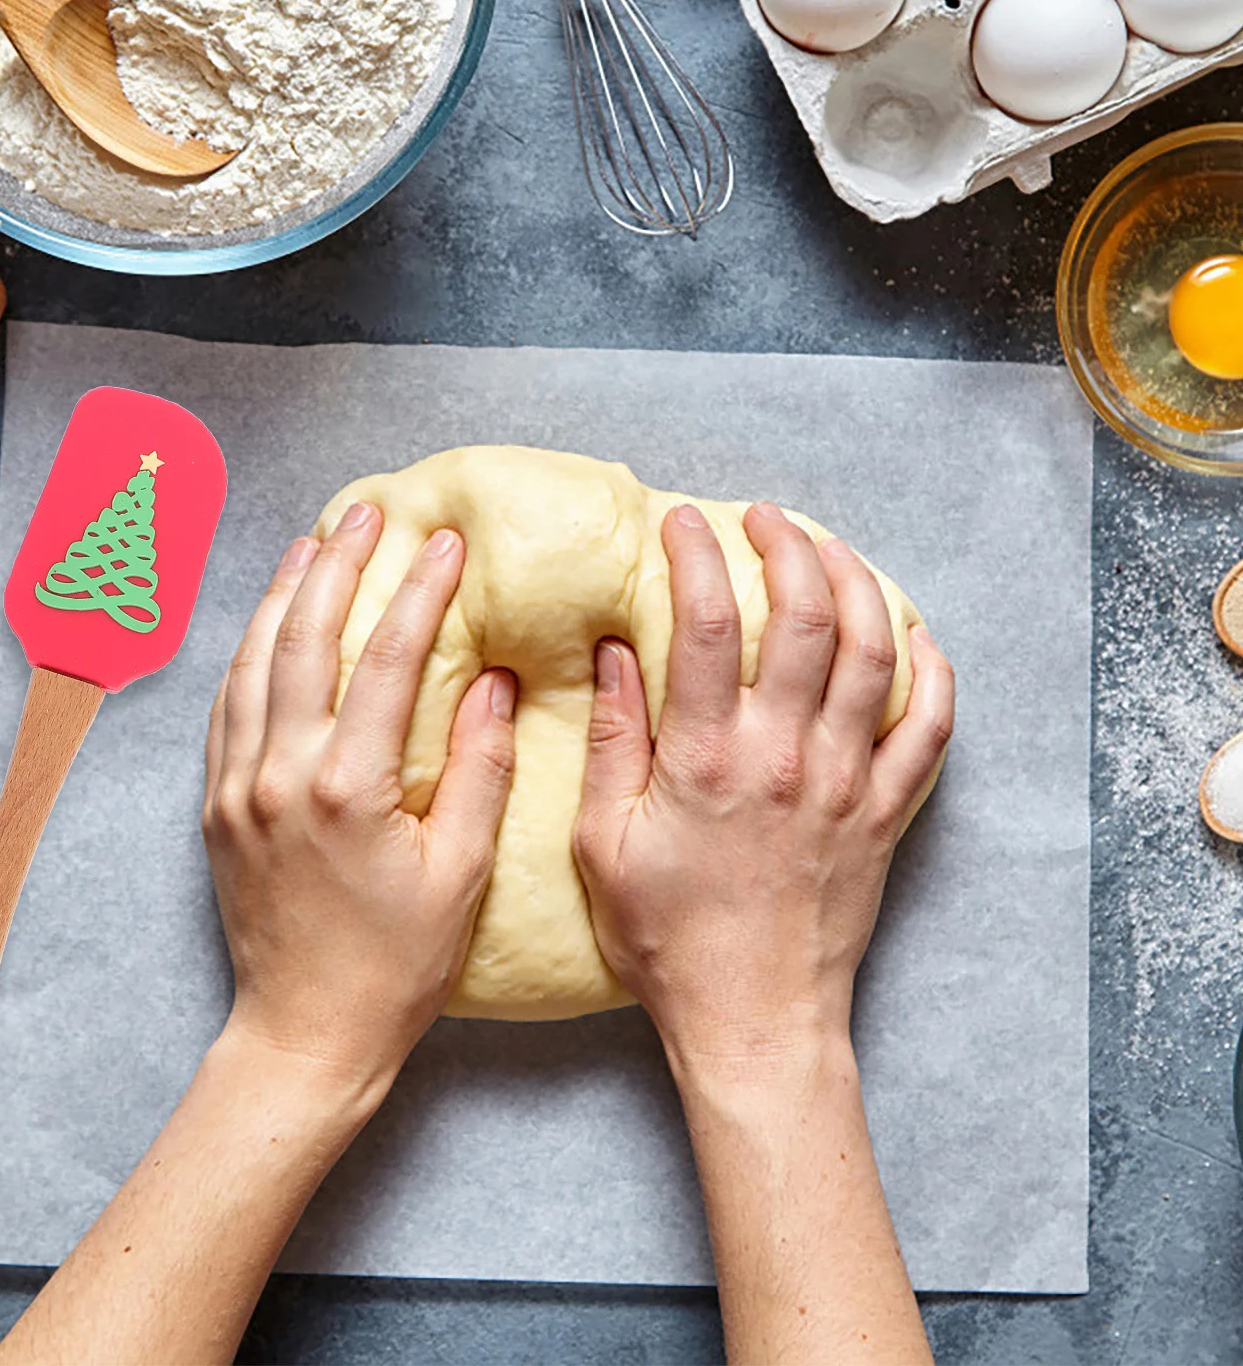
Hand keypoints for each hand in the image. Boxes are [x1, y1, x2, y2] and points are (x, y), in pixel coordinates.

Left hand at [203, 502, 516, 1092]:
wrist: (305, 1031)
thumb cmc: (396, 964)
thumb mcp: (461, 873)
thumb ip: (480, 769)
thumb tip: (494, 680)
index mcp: (348, 788)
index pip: (388, 659)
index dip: (421, 592)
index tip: (447, 543)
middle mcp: (280, 774)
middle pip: (306, 638)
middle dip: (339, 564)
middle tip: (367, 511)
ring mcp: (237, 786)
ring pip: (252, 661)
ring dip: (283, 593)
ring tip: (313, 542)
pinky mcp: (216, 804)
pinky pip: (226, 705)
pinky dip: (247, 651)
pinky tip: (267, 622)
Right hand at [573, 502, 953, 1073]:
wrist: (753, 1019)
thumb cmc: (667, 940)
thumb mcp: (604, 844)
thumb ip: (612, 742)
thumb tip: (612, 652)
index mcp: (708, 758)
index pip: (703, 623)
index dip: (694, 556)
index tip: (682, 522)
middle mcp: (786, 756)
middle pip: (806, 617)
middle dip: (787, 546)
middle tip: (764, 519)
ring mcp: (847, 783)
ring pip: (875, 654)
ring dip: (859, 585)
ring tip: (831, 550)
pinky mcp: (885, 815)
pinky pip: (930, 729)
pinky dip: (933, 673)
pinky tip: (916, 635)